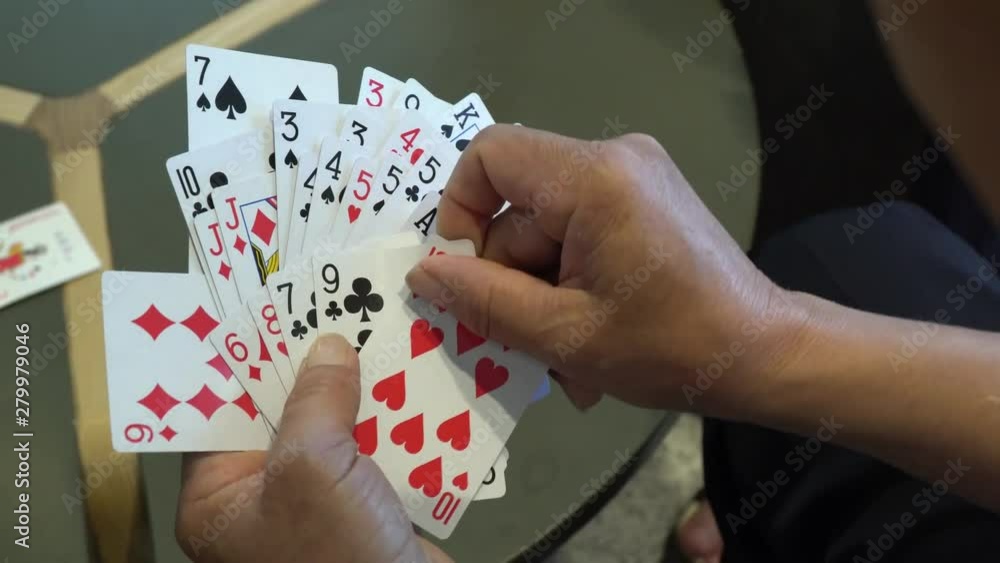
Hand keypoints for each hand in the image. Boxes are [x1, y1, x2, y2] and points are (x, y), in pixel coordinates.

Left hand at [176, 334, 452, 562]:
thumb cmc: (335, 553)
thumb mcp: (312, 469)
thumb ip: (314, 401)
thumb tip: (327, 346)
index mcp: (220, 498)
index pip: (222, 411)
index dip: (249, 358)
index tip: (272, 310)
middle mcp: (261, 501)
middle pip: (283, 415)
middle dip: (313, 368)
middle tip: (334, 312)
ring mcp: (316, 508)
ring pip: (333, 431)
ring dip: (360, 391)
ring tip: (377, 334)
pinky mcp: (364, 511)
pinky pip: (371, 453)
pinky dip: (390, 421)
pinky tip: (409, 382)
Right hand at [405, 125, 804, 413]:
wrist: (764, 354)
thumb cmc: (671, 347)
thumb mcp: (563, 335)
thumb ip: (484, 301)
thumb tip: (423, 274)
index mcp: (595, 178)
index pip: (490, 155)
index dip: (460, 211)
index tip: (469, 274)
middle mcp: (615, 157)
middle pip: (518, 206)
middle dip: (512, 277)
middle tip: (524, 339)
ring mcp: (634, 177)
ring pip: (545, 230)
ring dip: (543, 294)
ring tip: (566, 354)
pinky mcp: (643, 200)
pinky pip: (577, 234)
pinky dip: (570, 284)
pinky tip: (587, 333)